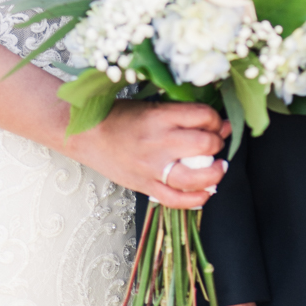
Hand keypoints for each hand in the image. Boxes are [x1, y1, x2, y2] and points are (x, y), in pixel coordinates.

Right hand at [63, 100, 230, 208]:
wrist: (87, 134)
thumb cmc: (119, 116)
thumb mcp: (151, 106)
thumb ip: (179, 113)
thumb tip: (213, 121)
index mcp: (160, 116)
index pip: (203, 116)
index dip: (217, 119)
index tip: (217, 122)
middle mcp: (159, 141)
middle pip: (205, 144)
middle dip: (218, 142)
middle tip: (216, 142)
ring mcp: (153, 167)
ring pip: (196, 176)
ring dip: (215, 172)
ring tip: (219, 166)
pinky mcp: (146, 186)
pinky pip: (177, 199)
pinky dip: (197, 199)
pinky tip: (206, 192)